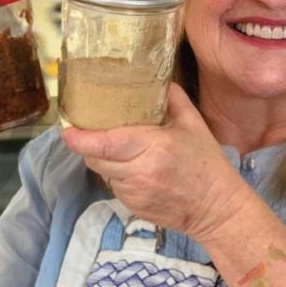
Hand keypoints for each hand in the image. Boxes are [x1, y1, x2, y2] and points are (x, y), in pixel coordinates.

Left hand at [62, 83, 251, 239]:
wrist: (218, 209)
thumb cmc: (206, 164)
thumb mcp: (194, 125)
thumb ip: (172, 99)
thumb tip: (155, 77)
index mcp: (152, 147)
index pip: (103, 144)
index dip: (79, 138)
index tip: (67, 129)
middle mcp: (138, 172)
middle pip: (94, 158)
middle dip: (89, 145)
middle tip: (92, 132)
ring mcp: (134, 192)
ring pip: (102, 172)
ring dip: (104, 160)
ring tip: (121, 150)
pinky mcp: (132, 206)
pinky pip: (113, 186)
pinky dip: (117, 176)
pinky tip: (134, 170)